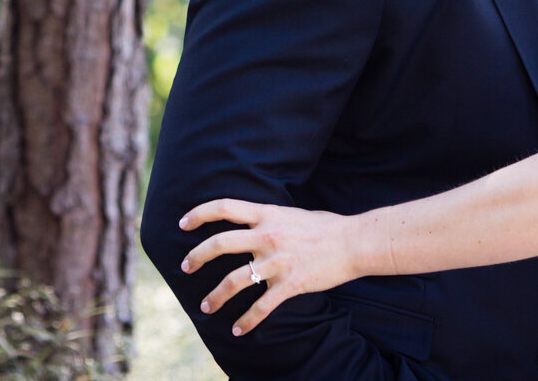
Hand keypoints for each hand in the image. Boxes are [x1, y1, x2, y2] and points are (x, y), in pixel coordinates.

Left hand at [180, 198, 370, 335]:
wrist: (355, 242)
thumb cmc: (327, 227)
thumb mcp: (293, 213)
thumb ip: (270, 218)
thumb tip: (252, 222)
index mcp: (268, 214)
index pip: (225, 207)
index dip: (200, 213)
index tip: (182, 224)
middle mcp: (268, 236)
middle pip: (220, 244)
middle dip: (197, 257)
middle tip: (184, 268)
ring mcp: (278, 261)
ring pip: (235, 281)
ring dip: (216, 296)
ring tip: (206, 307)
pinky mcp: (291, 284)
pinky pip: (262, 306)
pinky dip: (248, 321)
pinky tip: (239, 330)